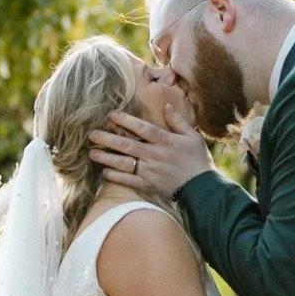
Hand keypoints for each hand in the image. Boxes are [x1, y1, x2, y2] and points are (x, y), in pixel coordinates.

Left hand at [88, 106, 214, 200]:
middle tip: (92, 134)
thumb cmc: (198, 161)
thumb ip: (178, 121)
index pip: (142, 127)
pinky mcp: (149, 186)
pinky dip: (116, 177)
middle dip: (108, 139)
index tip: (111, 116)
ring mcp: (150, 171)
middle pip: (127, 144)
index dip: (126, 121)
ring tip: (92, 153)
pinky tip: (105, 173)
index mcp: (165, 141)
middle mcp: (154, 155)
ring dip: (107, 158)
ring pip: (124, 163)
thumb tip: (167, 106)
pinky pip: (129, 181)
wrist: (202, 189)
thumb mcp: (192, 137)